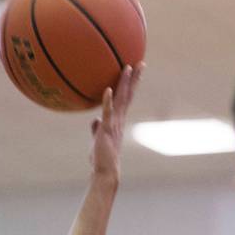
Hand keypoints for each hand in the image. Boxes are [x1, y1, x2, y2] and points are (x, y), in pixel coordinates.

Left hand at [90, 62, 143, 180]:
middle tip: (140, 63)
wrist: (104, 171)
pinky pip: (108, 113)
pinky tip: (108, 90)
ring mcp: (114, 124)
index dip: (131, 85)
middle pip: (128, 95)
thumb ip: (97, 128)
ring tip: (128, 68)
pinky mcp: (106, 130)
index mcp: (118, 121)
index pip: (126, 99)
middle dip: (134, 79)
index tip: (134, 71)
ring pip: (121, 100)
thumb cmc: (101, 158)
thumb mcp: (98, 139)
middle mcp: (119, 120)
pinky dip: (108, 102)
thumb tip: (94, 119)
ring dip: (124, 84)